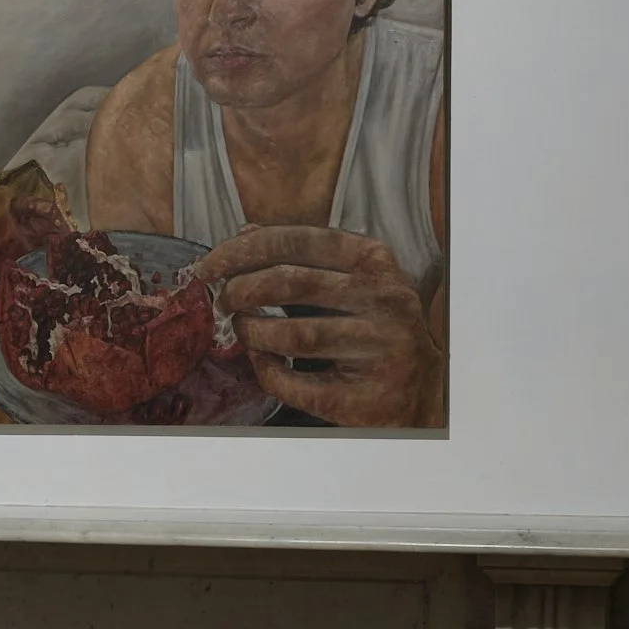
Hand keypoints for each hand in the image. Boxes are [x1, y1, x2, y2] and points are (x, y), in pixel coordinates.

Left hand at [198, 225, 444, 428]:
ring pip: (290, 335)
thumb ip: (300, 257)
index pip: (296, 240)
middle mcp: (383, 298)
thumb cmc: (371, 326)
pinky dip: (266, 370)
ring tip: (243, 330)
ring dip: (252, 332)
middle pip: (288, 282)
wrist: (419, 389)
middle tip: (222, 302)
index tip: (209, 267)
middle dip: (240, 291)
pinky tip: (262, 361)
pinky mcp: (364, 394)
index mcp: (374, 261)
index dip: (242, 251)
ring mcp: (378, 347)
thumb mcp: (347, 280)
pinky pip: (294, 381)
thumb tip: (244, 234)